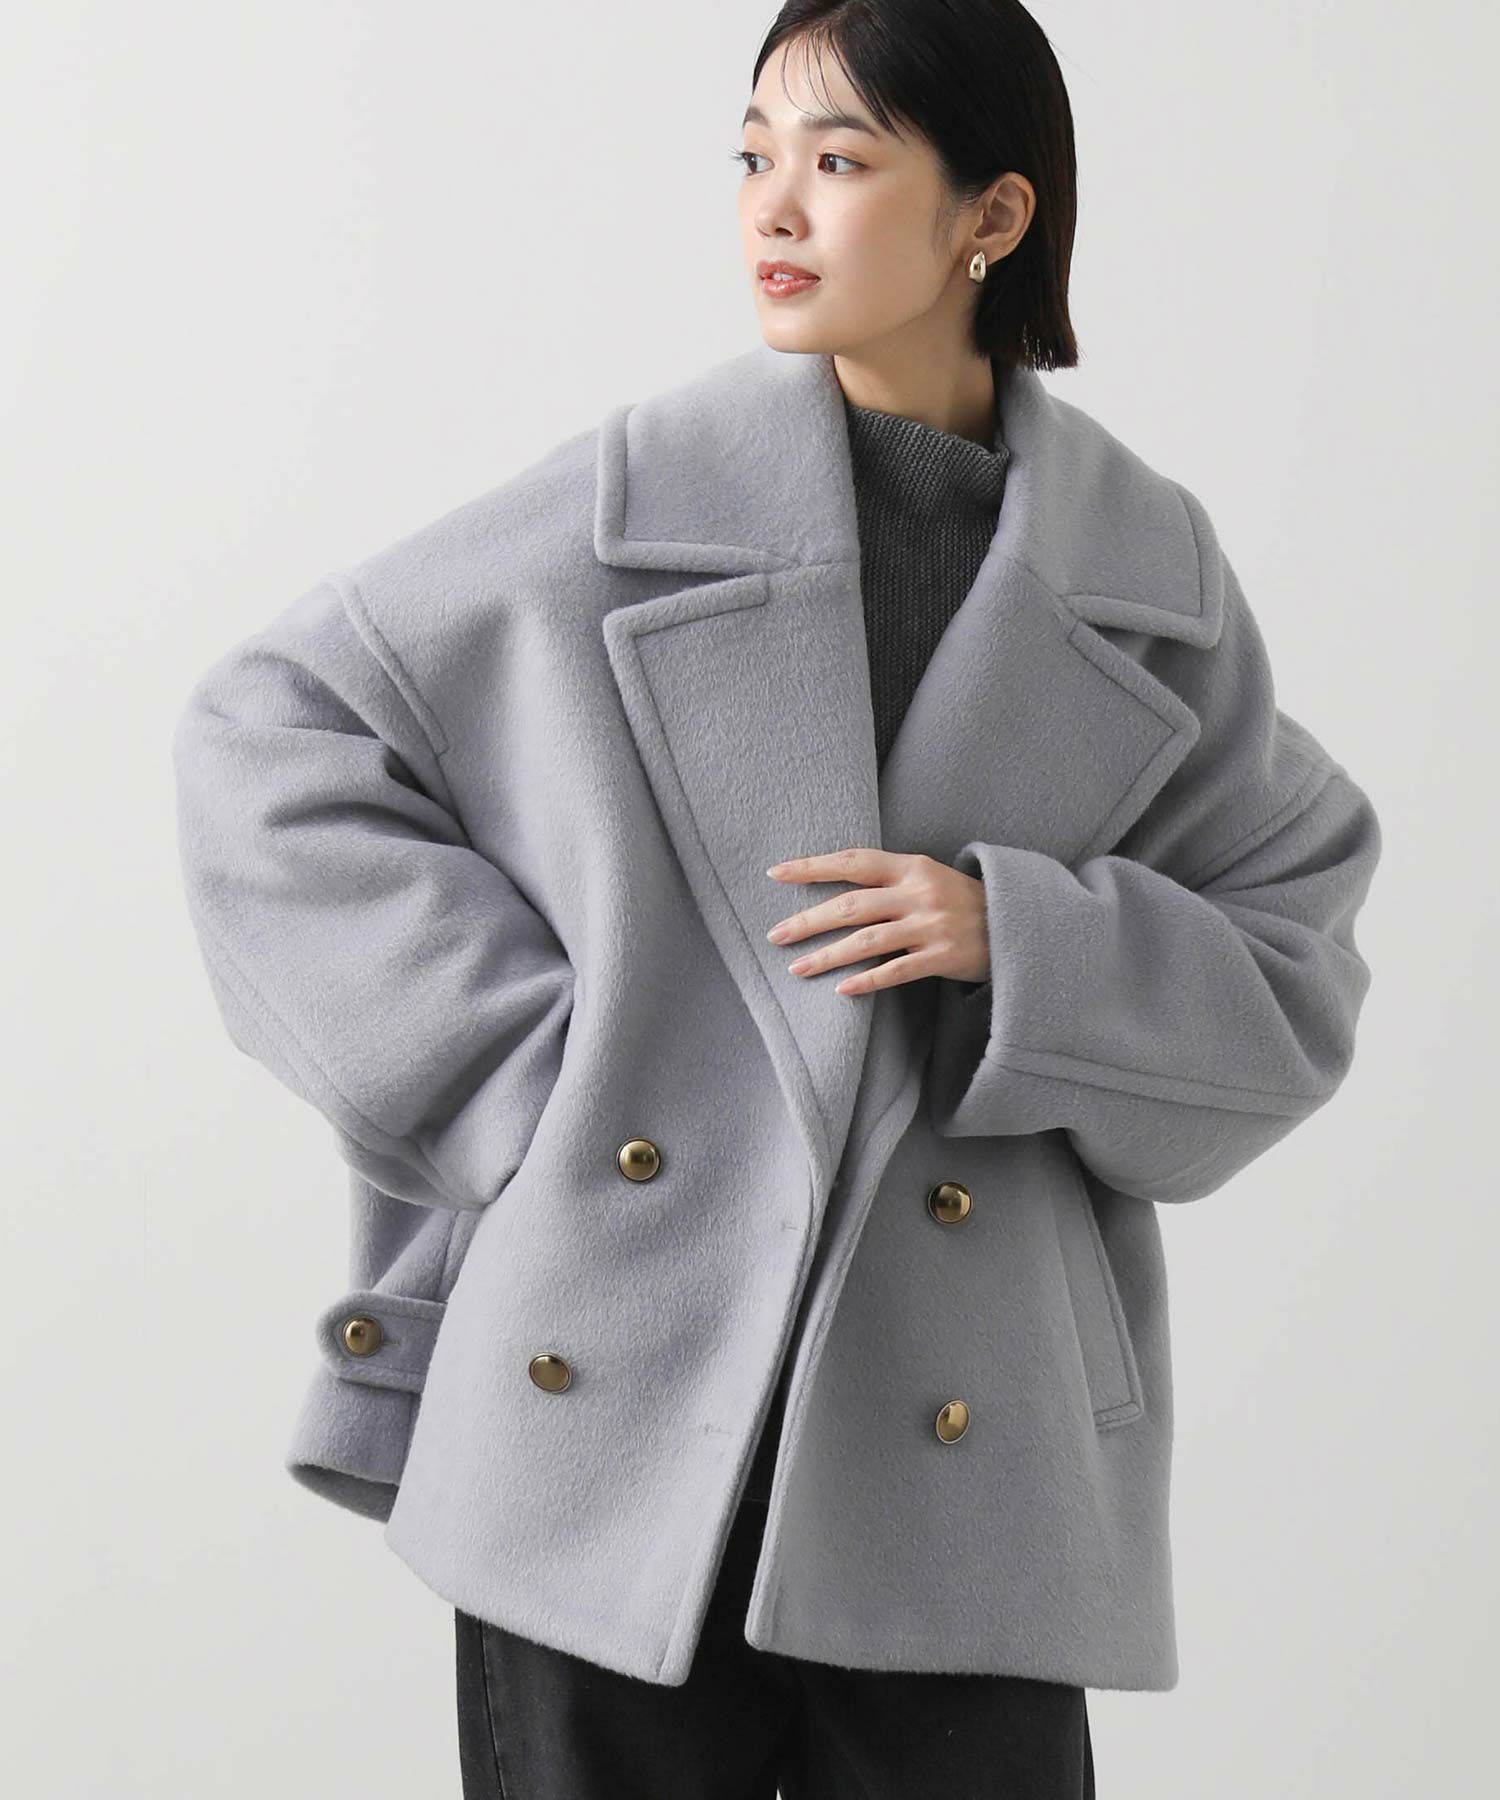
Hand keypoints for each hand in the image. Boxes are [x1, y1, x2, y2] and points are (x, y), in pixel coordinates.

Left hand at [765, 847, 990, 995]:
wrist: (1019, 926)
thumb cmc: (962, 901)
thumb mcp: (928, 876)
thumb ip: (888, 878)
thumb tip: (833, 886)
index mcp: (912, 866)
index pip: (852, 861)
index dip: (812, 867)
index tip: (776, 874)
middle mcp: (919, 892)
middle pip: (851, 905)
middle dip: (808, 920)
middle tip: (775, 935)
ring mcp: (932, 926)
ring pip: (867, 940)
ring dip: (827, 956)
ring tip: (796, 968)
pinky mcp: (943, 957)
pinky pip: (897, 971)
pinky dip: (868, 980)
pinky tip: (842, 989)